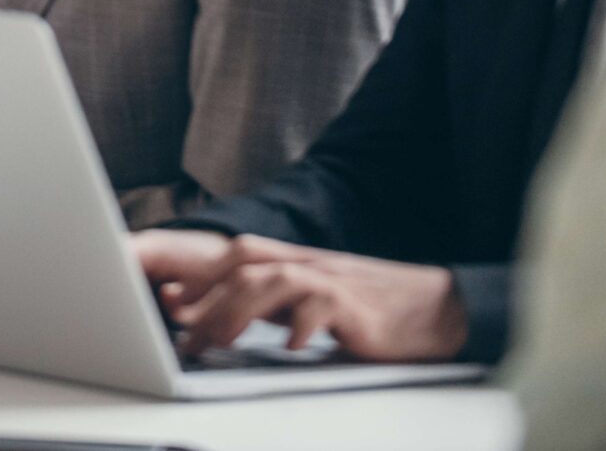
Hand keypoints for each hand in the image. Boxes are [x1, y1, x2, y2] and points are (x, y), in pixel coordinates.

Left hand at [132, 230, 468, 359]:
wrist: (436, 309)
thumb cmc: (369, 308)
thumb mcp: (312, 303)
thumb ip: (269, 305)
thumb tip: (219, 318)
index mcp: (292, 262)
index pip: (234, 259)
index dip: (198, 276)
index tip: (169, 302)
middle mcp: (305, 263)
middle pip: (242, 267)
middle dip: (205, 298)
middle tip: (183, 333)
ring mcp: (328, 279)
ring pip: (269, 282)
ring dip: (236, 311)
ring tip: (218, 341)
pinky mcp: (354, 304)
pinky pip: (319, 307)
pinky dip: (299, 325)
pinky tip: (289, 347)